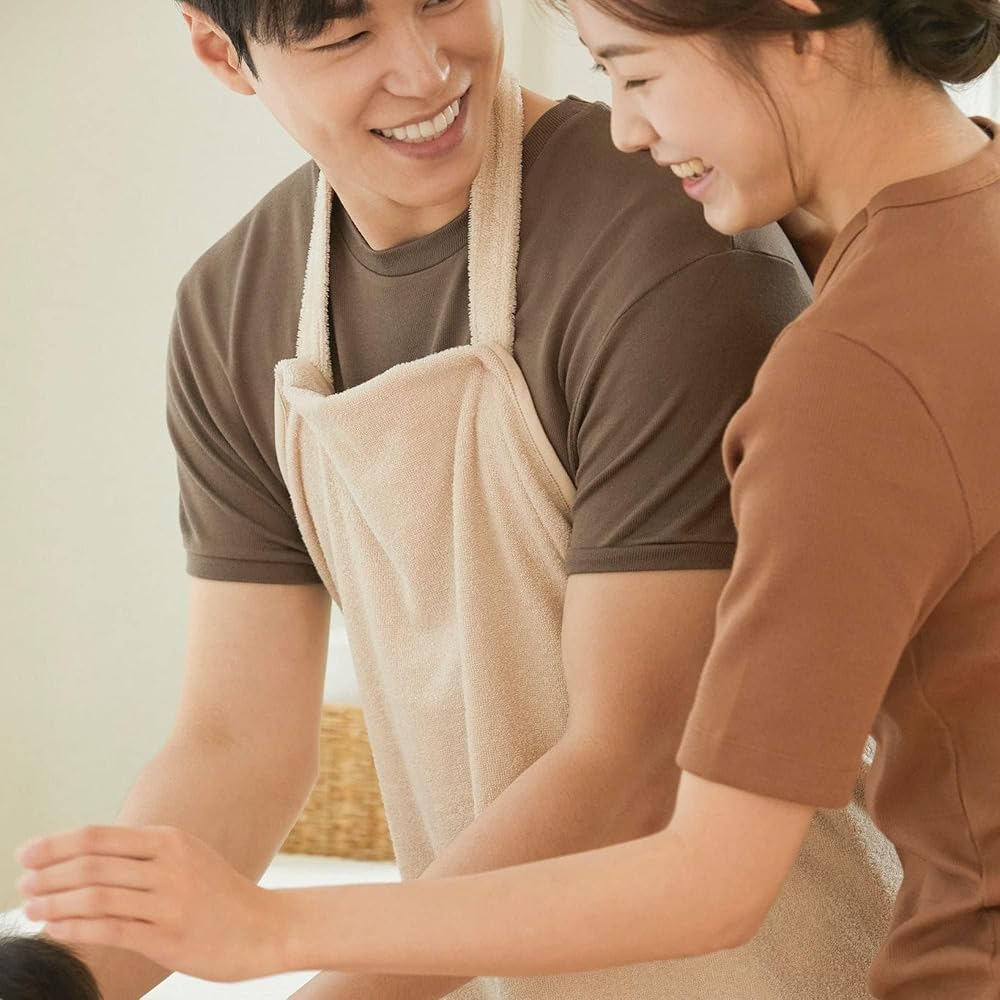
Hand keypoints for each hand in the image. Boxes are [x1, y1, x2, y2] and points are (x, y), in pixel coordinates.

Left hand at [17, 825, 289, 981]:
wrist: (265, 927)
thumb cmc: (219, 895)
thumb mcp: (187, 859)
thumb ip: (144, 856)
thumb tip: (88, 858)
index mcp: (170, 840)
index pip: (101, 836)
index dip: (58, 843)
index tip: (27, 852)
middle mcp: (169, 864)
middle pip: (93, 864)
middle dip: (50, 873)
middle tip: (22, 882)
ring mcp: (169, 900)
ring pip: (97, 897)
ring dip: (55, 902)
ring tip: (30, 907)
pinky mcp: (168, 936)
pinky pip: (111, 929)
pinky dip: (75, 929)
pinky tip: (55, 929)